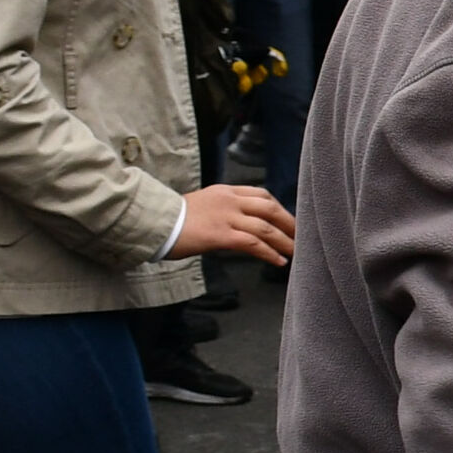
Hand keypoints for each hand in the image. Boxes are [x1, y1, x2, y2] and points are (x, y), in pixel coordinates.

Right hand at [174, 183, 294, 264]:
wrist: (150, 222)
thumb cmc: (170, 219)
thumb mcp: (201, 205)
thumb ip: (221, 210)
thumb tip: (236, 225)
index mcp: (224, 191)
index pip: (261, 194)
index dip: (278, 208)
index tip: (287, 219)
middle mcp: (229, 200)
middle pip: (270, 208)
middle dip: (289, 222)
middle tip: (301, 235)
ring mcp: (226, 217)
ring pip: (265, 227)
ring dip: (285, 241)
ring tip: (296, 252)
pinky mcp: (220, 235)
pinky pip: (253, 244)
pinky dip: (269, 253)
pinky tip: (278, 261)